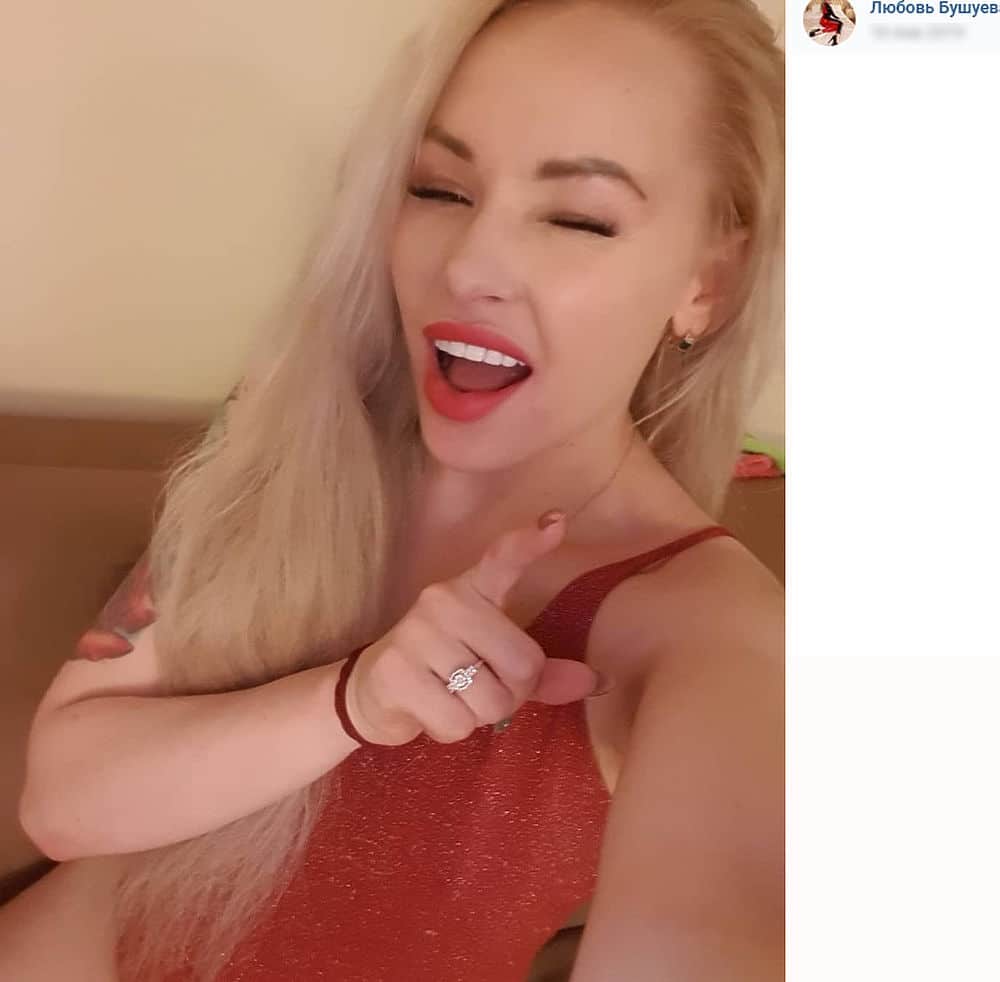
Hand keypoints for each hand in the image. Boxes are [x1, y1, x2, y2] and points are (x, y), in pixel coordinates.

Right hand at [343, 511, 607, 745]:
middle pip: (521, 667)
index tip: (557, 522)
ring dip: (478, 718)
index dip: (530, 542)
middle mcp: (442, 601)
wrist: (371, 690)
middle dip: (511, 696)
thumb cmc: (443, 671)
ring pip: (490, 701)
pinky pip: (456, 722)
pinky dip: (450, 731)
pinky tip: (429, 712)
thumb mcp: (491, 664)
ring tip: (451, 700)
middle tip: (480, 692)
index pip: (502, 560)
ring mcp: (416, 634)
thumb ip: (539, 673)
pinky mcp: (395, 672)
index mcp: (469, 591)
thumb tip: (598, 681)